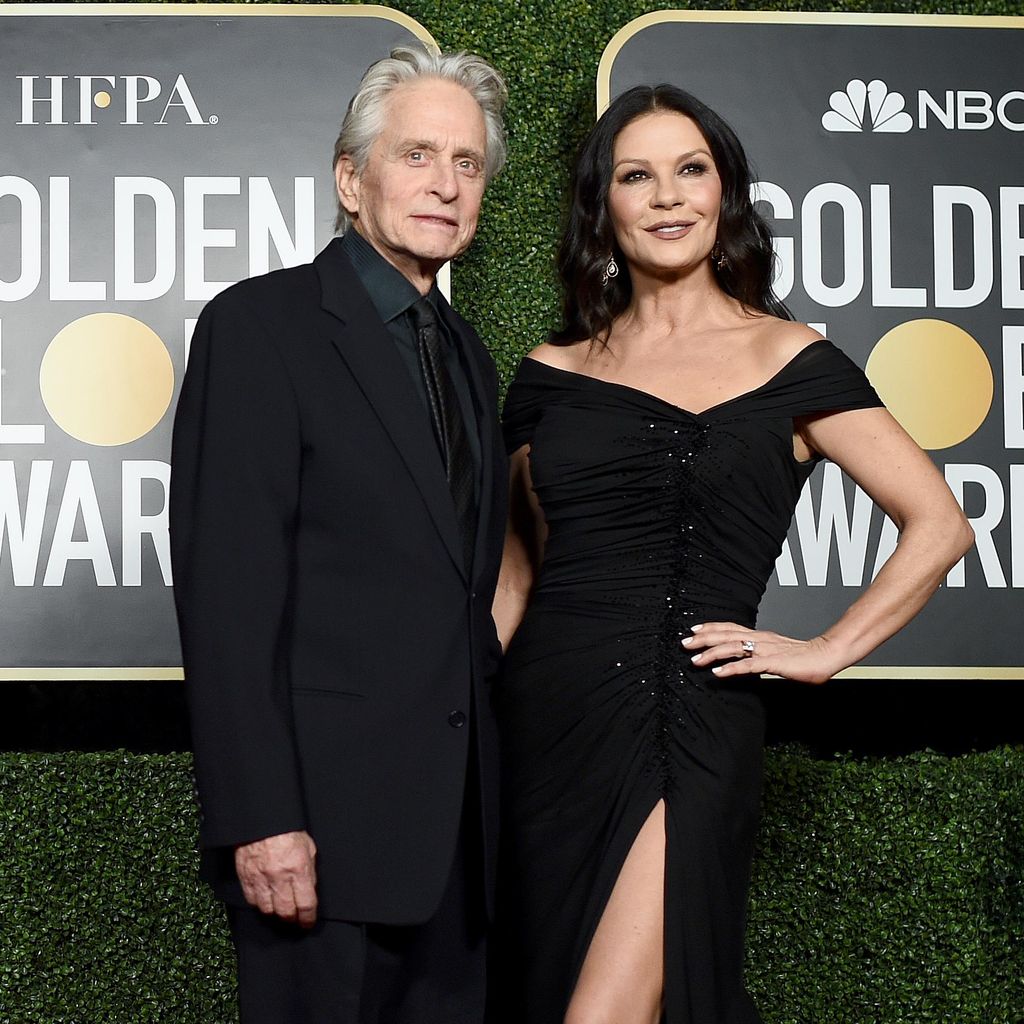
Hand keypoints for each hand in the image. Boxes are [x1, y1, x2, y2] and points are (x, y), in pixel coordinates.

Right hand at [235, 829, 317, 926]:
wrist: (262, 819)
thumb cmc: (287, 830)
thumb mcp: (308, 847)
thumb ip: (309, 871)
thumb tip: (309, 890)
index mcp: (298, 868)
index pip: (306, 904)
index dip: (308, 918)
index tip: (308, 922)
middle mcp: (279, 876)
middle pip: (286, 912)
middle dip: (292, 918)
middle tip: (295, 919)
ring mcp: (260, 878)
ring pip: (267, 910)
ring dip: (275, 913)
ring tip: (280, 909)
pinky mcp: (246, 877)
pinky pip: (252, 900)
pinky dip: (259, 904)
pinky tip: (265, 900)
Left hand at [681, 622, 842, 684]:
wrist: (827, 655)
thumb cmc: (804, 657)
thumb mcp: (775, 653)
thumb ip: (759, 654)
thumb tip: (743, 659)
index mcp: (760, 636)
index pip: (731, 628)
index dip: (712, 628)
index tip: (694, 630)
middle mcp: (760, 639)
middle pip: (727, 634)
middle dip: (704, 638)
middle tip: (685, 643)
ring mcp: (766, 650)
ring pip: (733, 647)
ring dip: (712, 654)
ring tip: (695, 660)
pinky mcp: (773, 663)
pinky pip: (748, 665)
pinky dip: (731, 669)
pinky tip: (718, 674)